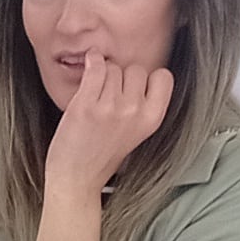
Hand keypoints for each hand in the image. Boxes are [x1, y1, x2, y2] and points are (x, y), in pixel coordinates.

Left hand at [43, 50, 175, 200]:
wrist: (76, 179)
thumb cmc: (101, 157)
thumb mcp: (135, 132)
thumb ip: (141, 104)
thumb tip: (135, 71)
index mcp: (152, 119)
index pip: (163, 76)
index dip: (147, 78)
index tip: (134, 88)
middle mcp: (135, 111)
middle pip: (135, 69)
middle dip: (122, 78)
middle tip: (109, 98)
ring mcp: (111, 107)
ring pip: (113, 67)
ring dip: (103, 76)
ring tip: (95, 98)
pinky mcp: (86, 105)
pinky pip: (95, 67)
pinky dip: (91, 61)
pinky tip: (89, 63)